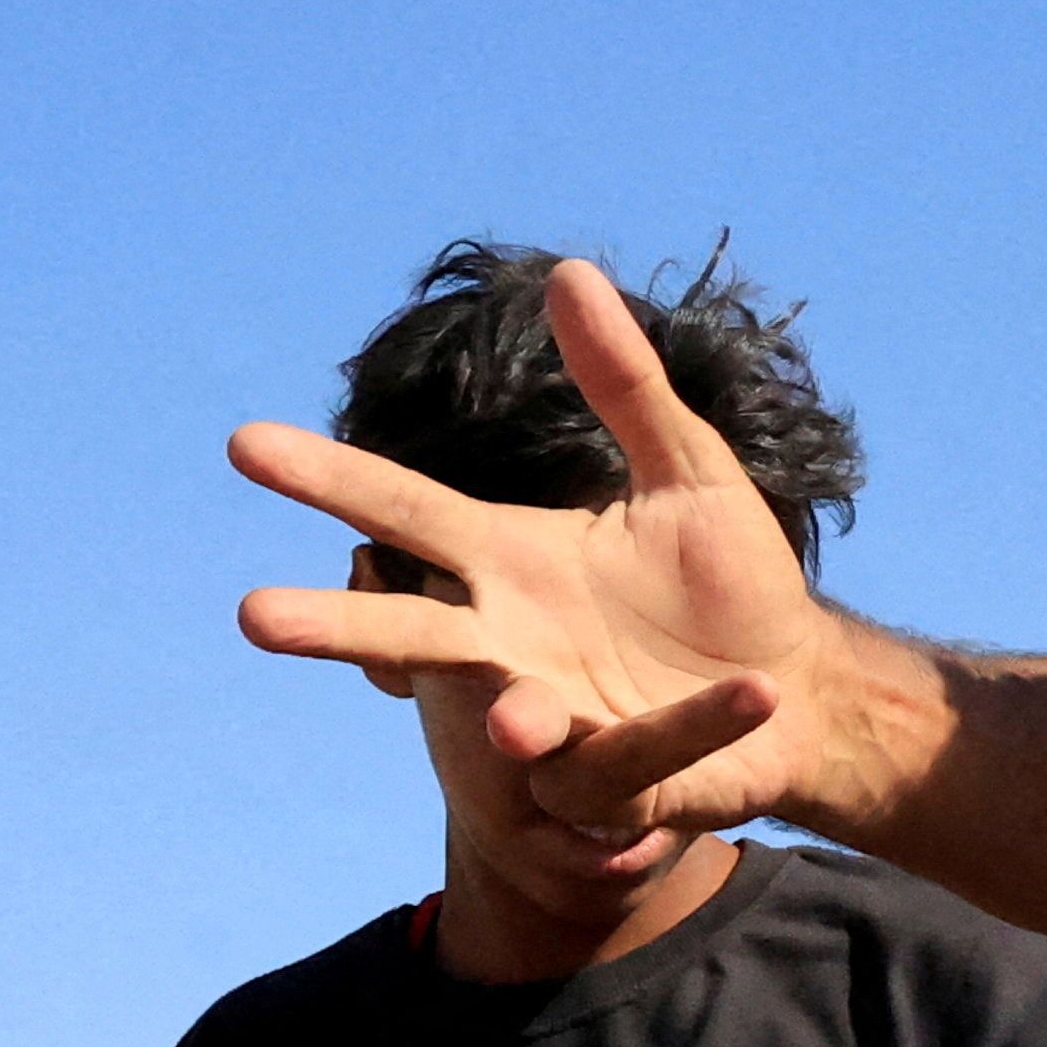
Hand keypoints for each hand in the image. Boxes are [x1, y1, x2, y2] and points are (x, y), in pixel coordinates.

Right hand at [231, 259, 866, 846]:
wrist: (802, 687)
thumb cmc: (731, 580)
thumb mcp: (688, 469)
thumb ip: (626, 385)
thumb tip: (569, 274)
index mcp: (513, 558)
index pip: (406, 512)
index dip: (331, 479)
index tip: (244, 442)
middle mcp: (516, 638)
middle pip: (411, 630)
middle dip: (337, 625)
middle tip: (251, 616)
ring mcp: (566, 711)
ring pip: (511, 721)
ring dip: (510, 719)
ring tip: (509, 723)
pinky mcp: (630, 771)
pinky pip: (644, 755)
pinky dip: (694, 727)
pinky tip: (746, 694)